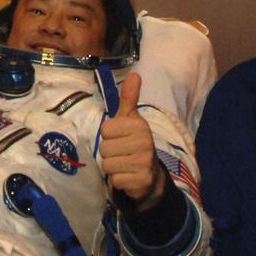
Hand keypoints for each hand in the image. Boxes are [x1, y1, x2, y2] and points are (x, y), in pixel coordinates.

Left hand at [100, 72, 164, 208]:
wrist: (151, 175)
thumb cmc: (134, 143)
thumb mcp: (130, 120)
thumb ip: (128, 98)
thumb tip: (134, 74)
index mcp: (139, 125)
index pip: (105, 129)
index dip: (109, 136)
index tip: (121, 138)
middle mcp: (144, 142)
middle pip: (104, 148)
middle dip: (110, 154)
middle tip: (123, 154)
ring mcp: (144, 162)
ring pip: (108, 165)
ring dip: (113, 168)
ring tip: (125, 165)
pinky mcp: (142, 181)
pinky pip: (115, 180)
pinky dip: (119, 181)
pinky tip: (129, 177)